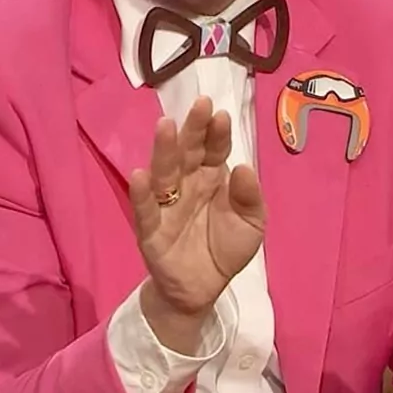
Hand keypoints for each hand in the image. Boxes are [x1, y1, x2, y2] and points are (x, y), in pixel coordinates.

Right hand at [129, 97, 265, 323]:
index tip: (220, 114)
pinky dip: (140, 193)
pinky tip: (139, 175)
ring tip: (166, 126)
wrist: (204, 289)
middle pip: (188, 153)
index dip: (216, 133)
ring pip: (164, 173)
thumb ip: (250, 196)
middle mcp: (187, 184)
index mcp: (212, 177)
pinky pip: (144, 210)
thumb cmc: (226, 247)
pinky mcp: (150, 230)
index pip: (214, 150)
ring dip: (164, 150)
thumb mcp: (252, 223)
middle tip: (199, 104)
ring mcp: (166, 205)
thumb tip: (243, 167)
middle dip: (193, 129)